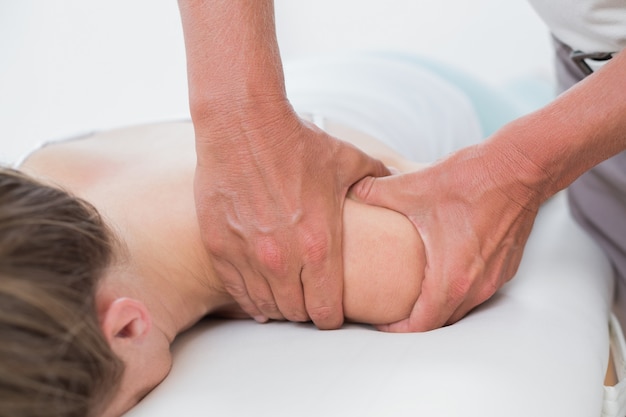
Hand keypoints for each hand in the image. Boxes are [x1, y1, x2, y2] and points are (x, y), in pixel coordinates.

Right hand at [194, 107, 388, 328]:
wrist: (244, 124)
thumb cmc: (298, 142)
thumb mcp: (348, 161)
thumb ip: (377, 179)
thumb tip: (397, 183)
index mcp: (319, 245)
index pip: (326, 309)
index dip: (332, 317)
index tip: (333, 313)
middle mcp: (282, 259)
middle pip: (296, 312)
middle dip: (307, 312)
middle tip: (310, 302)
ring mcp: (248, 255)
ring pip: (266, 305)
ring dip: (279, 307)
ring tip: (286, 300)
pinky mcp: (220, 246)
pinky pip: (236, 289)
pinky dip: (249, 298)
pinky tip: (257, 299)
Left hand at [351, 140, 542, 331]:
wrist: (522, 166)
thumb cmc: (472, 180)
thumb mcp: (413, 186)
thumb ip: (375, 191)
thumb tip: (352, 190)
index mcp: (452, 277)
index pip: (421, 325)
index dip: (396, 329)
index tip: (378, 320)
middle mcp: (477, 286)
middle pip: (441, 321)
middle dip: (414, 320)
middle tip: (389, 307)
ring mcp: (494, 277)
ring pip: (461, 307)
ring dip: (437, 305)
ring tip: (412, 292)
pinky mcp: (505, 265)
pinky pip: (477, 290)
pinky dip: (457, 289)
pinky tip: (442, 270)